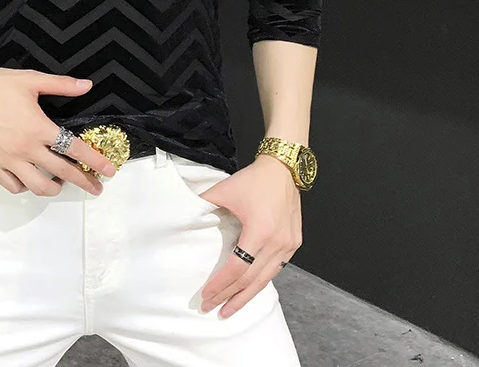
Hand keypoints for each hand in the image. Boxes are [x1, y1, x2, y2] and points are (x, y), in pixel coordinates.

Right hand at [0, 67, 117, 196]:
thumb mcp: (32, 80)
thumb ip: (61, 85)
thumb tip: (87, 85)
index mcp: (39, 128)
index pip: (75, 149)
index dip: (95, 162)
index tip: (109, 171)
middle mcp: (26, 149)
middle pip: (62, 173)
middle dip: (84, 182)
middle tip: (96, 188)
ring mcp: (9, 161)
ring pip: (38, 187)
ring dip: (55, 187)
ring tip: (61, 183)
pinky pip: (14, 186)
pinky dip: (26, 186)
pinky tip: (31, 180)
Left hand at [198, 154, 302, 317]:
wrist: (283, 169)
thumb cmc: (254, 179)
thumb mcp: (225, 190)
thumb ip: (204, 204)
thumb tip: (184, 216)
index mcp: (260, 231)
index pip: (236, 267)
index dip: (220, 284)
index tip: (206, 295)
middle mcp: (277, 243)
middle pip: (250, 280)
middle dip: (230, 297)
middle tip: (212, 309)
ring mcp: (288, 245)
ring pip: (265, 279)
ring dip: (246, 296)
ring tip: (230, 309)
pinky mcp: (293, 243)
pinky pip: (275, 270)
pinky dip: (260, 282)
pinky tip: (249, 290)